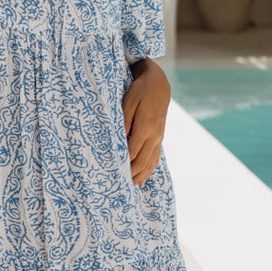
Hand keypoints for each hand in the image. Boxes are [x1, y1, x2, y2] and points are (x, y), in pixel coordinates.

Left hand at [122, 60, 168, 185]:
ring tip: (129, 186)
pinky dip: (149, 169)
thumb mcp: (127, 104)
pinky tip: (142, 178)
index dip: (122, 164)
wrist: (159, 84)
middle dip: (130, 174)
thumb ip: (124, 123)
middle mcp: (154, 135)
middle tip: (117, 185)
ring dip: (140, 175)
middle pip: (141, 161)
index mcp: (145, 127)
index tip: (111, 173)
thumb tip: (119, 142)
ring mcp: (159, 138)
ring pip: (150, 162)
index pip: (131, 152)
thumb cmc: (139, 91)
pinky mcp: (160, 138)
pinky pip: (155, 158)